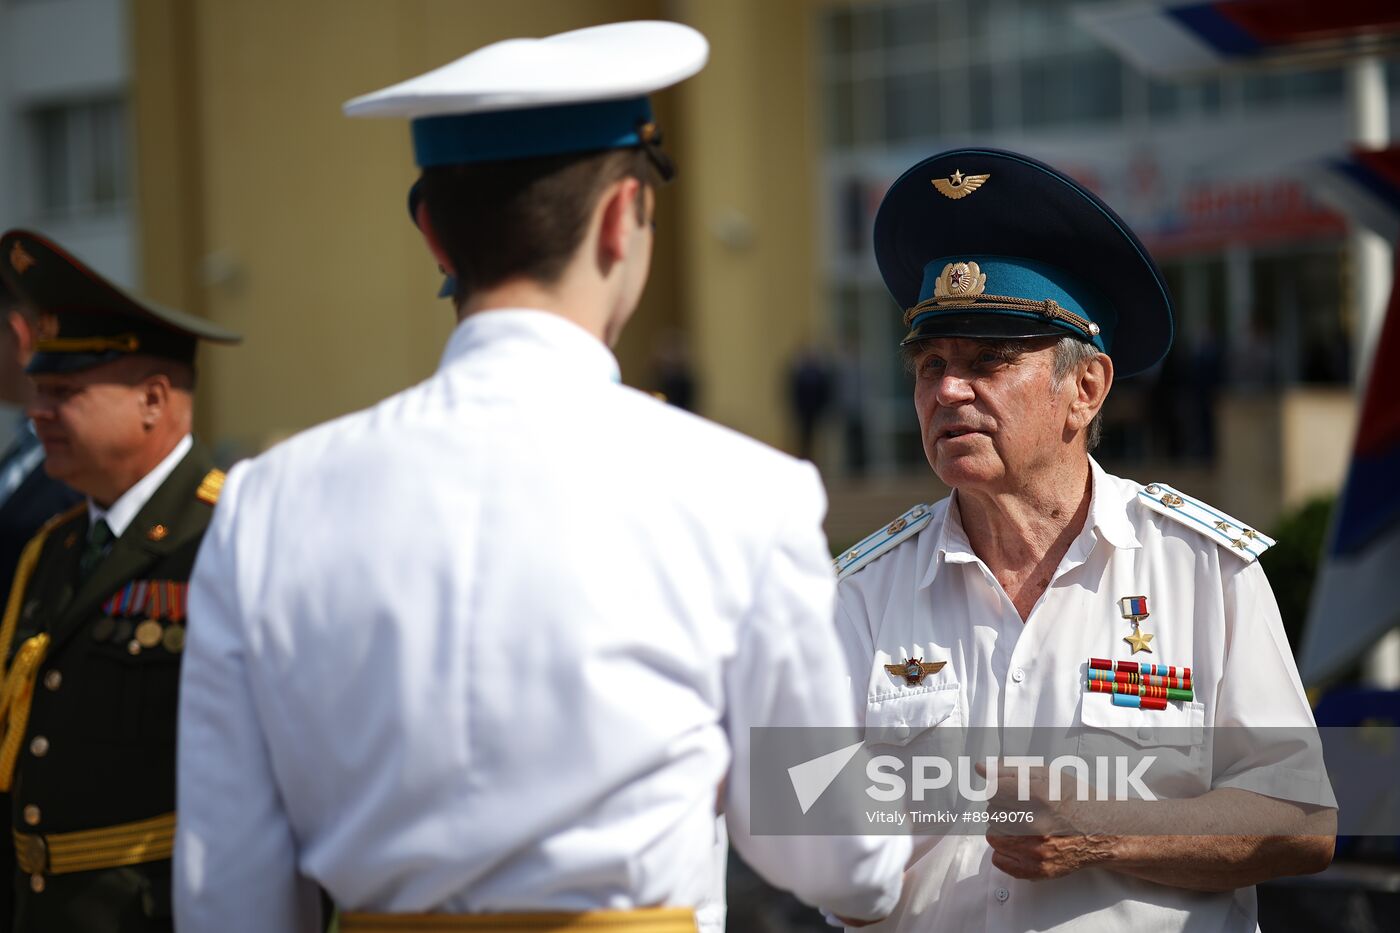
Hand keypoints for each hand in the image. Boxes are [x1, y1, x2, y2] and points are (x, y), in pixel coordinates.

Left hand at [978, 760, 1115, 880]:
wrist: (1105, 832)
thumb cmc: (1076, 800)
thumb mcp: (1047, 775)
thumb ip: (1010, 770)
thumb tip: (980, 768)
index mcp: (1038, 796)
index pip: (993, 791)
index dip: (1002, 789)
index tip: (1013, 791)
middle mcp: (1036, 824)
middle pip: (992, 812)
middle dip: (1004, 808)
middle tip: (1024, 808)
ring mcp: (1037, 850)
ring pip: (993, 835)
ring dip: (1003, 828)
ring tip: (1024, 824)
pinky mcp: (1038, 870)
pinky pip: (999, 860)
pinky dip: (1005, 850)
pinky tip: (1021, 842)